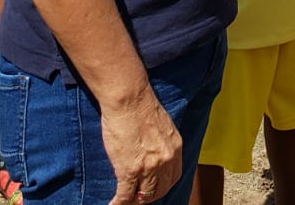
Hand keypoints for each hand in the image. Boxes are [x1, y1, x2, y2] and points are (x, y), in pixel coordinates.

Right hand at [101, 83, 180, 203]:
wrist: (129, 100)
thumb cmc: (141, 107)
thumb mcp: (163, 126)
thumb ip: (162, 142)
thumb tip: (155, 152)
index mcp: (175, 148)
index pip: (173, 176)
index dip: (163, 186)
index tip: (154, 189)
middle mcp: (165, 159)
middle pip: (160, 189)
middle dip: (149, 196)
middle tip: (139, 198)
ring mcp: (148, 166)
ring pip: (144, 195)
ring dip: (134, 201)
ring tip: (126, 202)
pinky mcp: (129, 170)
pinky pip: (125, 194)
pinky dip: (119, 203)